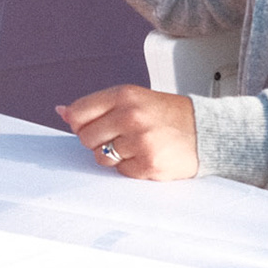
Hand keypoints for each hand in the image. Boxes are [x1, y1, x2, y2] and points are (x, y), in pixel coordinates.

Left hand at [57, 84, 198, 180]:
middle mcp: (130, 115)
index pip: (78, 112)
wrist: (206, 131)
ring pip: (101, 157)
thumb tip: (61, 111)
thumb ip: (97, 106)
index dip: (79, 123)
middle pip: (86, 138)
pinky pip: (121, 172)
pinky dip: (130, 168)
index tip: (92, 126)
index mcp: (124, 95)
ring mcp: (140, 141)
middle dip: (97, 141)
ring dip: (114, 156)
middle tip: (119, 136)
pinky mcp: (148, 164)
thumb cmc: (167, 115)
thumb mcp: (133, 99)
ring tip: (136, 146)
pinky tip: (146, 156)